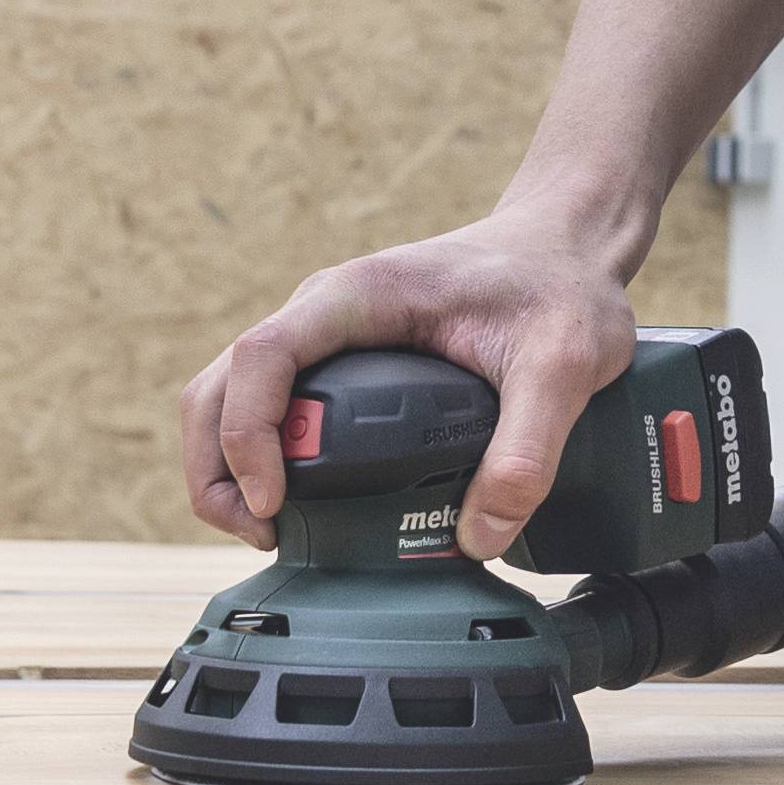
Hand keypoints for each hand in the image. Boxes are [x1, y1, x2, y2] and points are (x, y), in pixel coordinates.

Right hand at [176, 215, 640, 559]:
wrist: (566, 246)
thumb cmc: (559, 288)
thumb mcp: (562, 367)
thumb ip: (529, 450)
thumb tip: (478, 538)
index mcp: (359, 296)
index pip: (263, 355)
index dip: (248, 432)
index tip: (273, 503)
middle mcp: (325, 311)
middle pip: (221, 384)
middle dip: (217, 466)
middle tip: (262, 535)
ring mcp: (325, 336)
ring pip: (230, 395)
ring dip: (226, 465)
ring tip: (270, 530)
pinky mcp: (339, 360)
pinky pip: (268, 405)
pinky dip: (257, 455)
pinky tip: (295, 504)